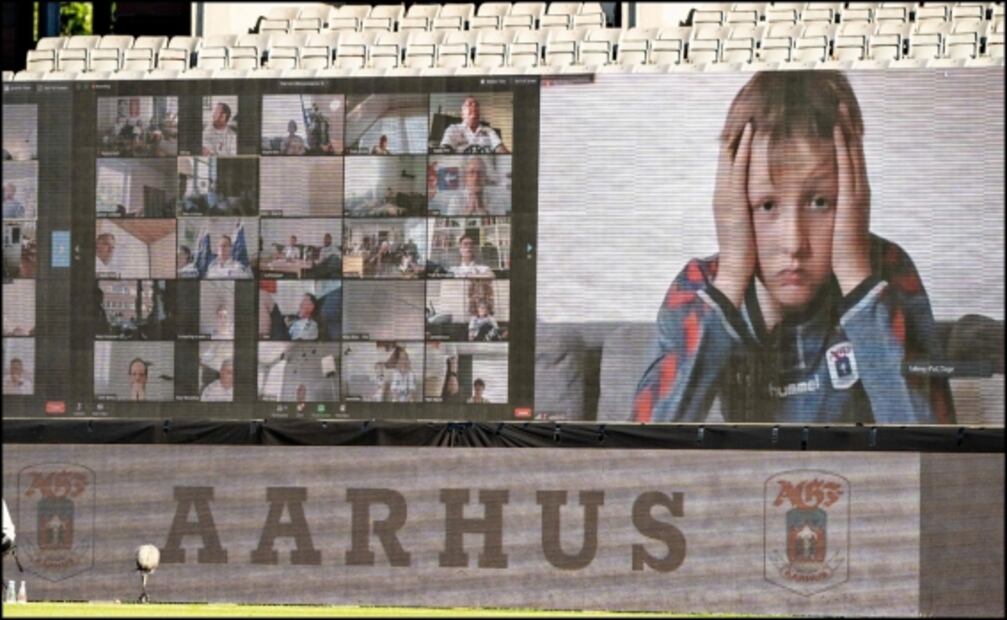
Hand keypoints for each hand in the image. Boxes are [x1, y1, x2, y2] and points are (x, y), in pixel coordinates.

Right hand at [712, 122, 756, 307]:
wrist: (736, 273)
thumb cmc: (746, 254)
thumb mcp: (748, 225)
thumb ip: (752, 210)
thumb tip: (763, 200)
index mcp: (727, 197)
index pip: (731, 161)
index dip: (739, 139)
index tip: (750, 120)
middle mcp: (722, 191)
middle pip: (728, 151)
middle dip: (737, 128)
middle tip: (747, 105)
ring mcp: (724, 194)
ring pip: (730, 154)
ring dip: (739, 130)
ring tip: (749, 109)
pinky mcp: (730, 199)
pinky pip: (736, 165)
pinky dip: (742, 146)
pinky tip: (750, 129)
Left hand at [832, 104, 871, 295]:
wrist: (852, 273)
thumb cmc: (840, 254)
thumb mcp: (834, 225)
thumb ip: (830, 211)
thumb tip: (818, 204)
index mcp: (853, 195)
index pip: (849, 159)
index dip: (844, 137)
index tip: (835, 117)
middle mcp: (859, 189)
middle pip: (854, 149)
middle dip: (848, 125)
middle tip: (840, 101)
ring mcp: (858, 191)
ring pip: (853, 152)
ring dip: (847, 127)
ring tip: (840, 105)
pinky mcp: (853, 198)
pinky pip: (848, 165)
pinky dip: (844, 145)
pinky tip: (837, 128)